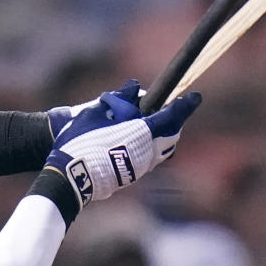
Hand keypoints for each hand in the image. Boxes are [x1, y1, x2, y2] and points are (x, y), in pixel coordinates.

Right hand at [45, 81, 200, 207]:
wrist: (70, 178)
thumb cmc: (79, 142)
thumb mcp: (93, 114)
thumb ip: (117, 100)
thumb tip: (134, 87)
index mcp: (141, 133)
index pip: (172, 116)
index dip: (186, 106)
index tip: (195, 97)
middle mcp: (147, 151)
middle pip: (171, 135)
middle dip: (172, 122)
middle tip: (167, 111)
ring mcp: (140, 167)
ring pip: (162, 149)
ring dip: (161, 136)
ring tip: (147, 126)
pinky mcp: (132, 177)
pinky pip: (149, 159)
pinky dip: (149, 148)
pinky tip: (132, 142)